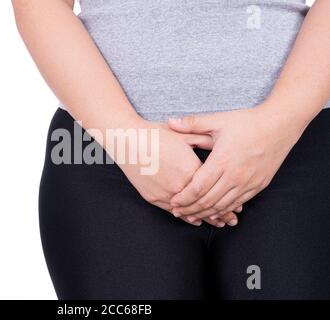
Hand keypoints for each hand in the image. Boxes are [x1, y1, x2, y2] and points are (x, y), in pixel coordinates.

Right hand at [117, 121, 239, 226]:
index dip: (228, 199)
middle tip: (232, 220)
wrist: (128, 141)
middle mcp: (180, 185)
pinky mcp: (153, 198)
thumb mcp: (183, 135)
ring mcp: (165, 193)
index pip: (214, 189)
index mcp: (190, 169)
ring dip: (205, 217)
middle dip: (221, 214)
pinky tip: (196, 219)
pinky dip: (186, 216)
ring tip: (219, 222)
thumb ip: (202, 140)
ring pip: (189, 211)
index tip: (238, 206)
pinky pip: (173, 211)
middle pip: (204, 204)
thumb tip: (220, 141)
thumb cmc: (155, 135)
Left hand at [168, 104, 303, 221]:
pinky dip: (224, 210)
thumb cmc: (247, 122)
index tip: (172, 202)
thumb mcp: (218, 121)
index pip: (198, 187)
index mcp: (222, 160)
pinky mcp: (258, 186)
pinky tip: (214, 213)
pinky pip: (237, 203)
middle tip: (177, 212)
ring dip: (205, 212)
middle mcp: (235, 175)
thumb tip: (170, 122)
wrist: (280, 125)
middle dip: (190, 209)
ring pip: (222, 205)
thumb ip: (192, 124)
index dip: (184, 198)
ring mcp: (248, 182)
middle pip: (208, 200)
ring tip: (191, 216)